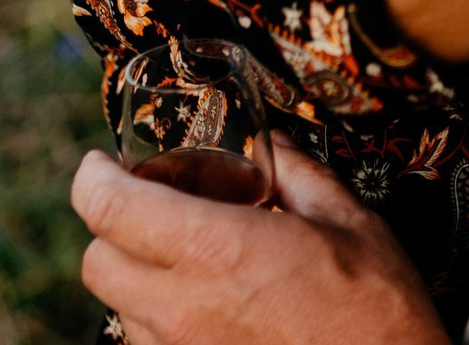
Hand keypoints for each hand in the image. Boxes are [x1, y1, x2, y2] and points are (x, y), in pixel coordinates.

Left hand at [72, 143, 447, 344]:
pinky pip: (148, 344)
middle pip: (95, 262)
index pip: (106, 208)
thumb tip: (271, 143)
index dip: (92, 177)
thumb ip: (296, 172)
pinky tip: (209, 304)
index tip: (101, 164)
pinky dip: (162, 317)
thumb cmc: (376, 308)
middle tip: (153, 209)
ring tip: (192, 261)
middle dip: (114, 228)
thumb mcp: (347, 219)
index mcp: (217, 250)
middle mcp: (183, 308)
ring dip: (139, 276)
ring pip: (119, 307)